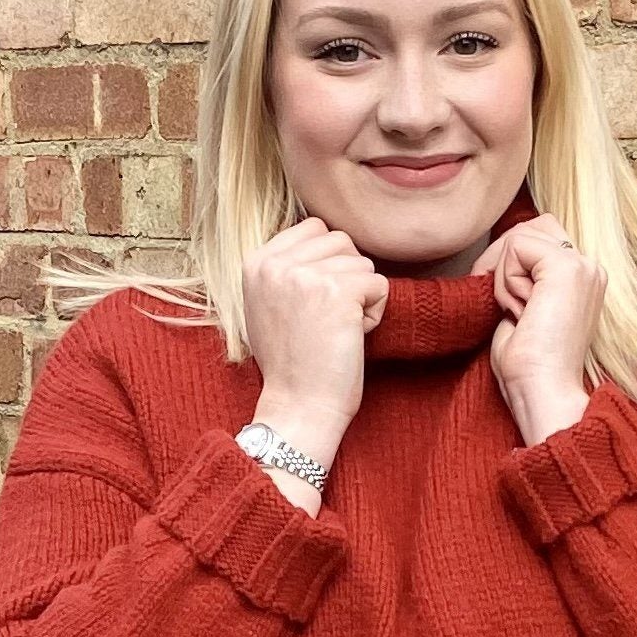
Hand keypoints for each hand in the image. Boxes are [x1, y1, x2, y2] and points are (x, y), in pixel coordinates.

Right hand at [242, 213, 386, 464]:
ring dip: (361, 297)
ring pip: (363, 263)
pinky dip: (375, 314)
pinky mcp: (337, 292)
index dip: (328, 264)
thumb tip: (319, 235)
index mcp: (256, 261)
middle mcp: (277, 263)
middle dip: (347, 278)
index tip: (316, 305)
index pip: (314, 228)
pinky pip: (379, 285)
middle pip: (341, 241)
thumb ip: (285, 269)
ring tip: (337, 330)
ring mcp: (306, 275)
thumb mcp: (268, 306)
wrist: (299, 408)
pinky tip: (351, 337)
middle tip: (329, 320)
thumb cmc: (291, 365)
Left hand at [471, 213, 605, 446]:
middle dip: (504, 259)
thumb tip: (495, 259)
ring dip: (505, 275)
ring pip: (521, 236)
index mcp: (583, 280)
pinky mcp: (568, 268)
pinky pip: (516, 247)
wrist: (542, 394)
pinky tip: (520, 312)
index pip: (539, 237)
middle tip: (505, 307)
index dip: (509, 262)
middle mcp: (590, 268)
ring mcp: (583, 266)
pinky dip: (506, 280)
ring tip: (519, 314)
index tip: (503, 304)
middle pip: (532, 227)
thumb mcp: (521, 312)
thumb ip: (519, 281)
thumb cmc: (528, 370)